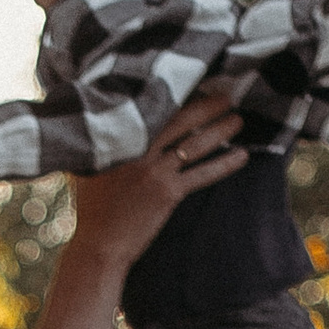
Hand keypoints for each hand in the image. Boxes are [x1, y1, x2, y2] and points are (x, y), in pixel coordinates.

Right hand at [65, 98, 247, 271]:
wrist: (98, 244)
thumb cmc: (91, 206)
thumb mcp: (87, 164)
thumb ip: (101, 141)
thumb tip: (108, 123)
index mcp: (121, 138)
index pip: (154, 107)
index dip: (178, 95)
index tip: (196, 84)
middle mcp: (139, 149)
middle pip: (181, 119)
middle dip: (207, 106)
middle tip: (226, 97)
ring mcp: (155, 171)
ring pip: (195, 144)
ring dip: (220, 130)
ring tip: (238, 120)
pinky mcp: (168, 192)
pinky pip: (202, 174)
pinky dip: (224, 164)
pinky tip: (241, 156)